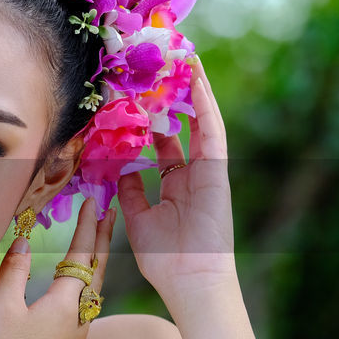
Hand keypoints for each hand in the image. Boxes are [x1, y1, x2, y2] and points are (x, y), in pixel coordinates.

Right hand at [0, 196, 114, 338]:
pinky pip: (84, 306)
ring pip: (94, 290)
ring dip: (96, 262)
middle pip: (98, 271)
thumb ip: (15, 270)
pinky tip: (74, 286)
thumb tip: (25, 240)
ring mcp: (78, 336)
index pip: (82, 254)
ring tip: (95, 243)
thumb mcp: (2, 309)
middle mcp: (81, 317)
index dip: (87, 226)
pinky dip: (85, 284)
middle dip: (103, 240)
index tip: (94, 201)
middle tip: (110, 213)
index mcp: (66, 302)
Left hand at [116, 55, 235, 299]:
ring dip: (194, 91)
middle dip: (173, 99)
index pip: (165, 144)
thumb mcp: (138, 219)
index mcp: (175, 186)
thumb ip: (130, 192)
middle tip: (161, 69)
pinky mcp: (218, 170)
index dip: (154, 121)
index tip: (140, 97)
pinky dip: (205, 105)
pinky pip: (212, 131)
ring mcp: (208, 170)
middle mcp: (193, 174)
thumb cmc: (165, 257)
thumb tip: (120, 170)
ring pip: (201, 121)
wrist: (189, 279)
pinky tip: (197, 80)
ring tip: (185, 59)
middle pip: (183, 127)